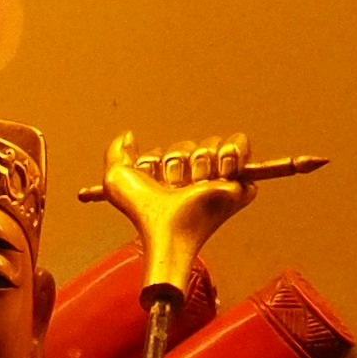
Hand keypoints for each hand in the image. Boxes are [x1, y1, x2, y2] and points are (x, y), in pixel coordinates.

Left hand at [101, 130, 255, 301]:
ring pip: (214, 143)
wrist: (170, 223)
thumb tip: (129, 134)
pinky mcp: (240, 182)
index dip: (159, 161)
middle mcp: (196, 179)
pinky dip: (230, 151)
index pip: (171, 151)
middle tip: (176, 186)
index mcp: (173, 179)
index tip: (153, 182)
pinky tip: (219, 170)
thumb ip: (116, 154)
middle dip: (180, 162)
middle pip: (192, 146)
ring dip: (202, 160)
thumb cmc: (143, 210)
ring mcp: (219, 179)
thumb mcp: (117, 180)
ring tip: (197, 182)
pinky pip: (240, 142)